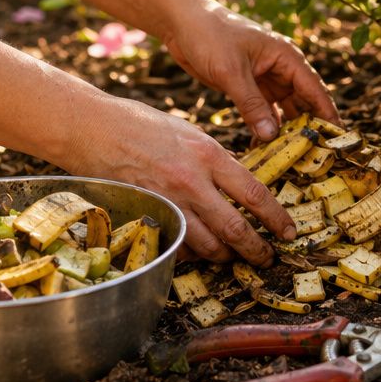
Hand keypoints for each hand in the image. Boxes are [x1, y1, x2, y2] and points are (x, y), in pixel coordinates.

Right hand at [69, 96, 295, 265]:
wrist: (92, 128)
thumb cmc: (140, 123)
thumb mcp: (188, 132)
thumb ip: (214, 158)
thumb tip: (237, 180)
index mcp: (208, 154)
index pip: (254, 193)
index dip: (276, 218)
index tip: (288, 231)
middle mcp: (192, 181)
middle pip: (235, 227)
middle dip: (257, 249)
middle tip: (268, 257)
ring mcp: (167, 201)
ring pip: (207, 244)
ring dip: (225, 256)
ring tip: (234, 257)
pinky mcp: (147, 215)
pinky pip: (177, 245)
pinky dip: (192, 253)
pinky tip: (199, 252)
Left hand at [164, 6, 339, 140]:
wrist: (181, 23)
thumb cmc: (210, 35)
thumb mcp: (231, 72)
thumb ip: (252, 104)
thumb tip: (272, 136)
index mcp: (285, 56)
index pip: (314, 88)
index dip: (327, 113)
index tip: (337, 137)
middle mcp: (280, 68)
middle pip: (302, 102)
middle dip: (306, 126)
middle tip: (312, 156)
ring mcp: (264, 78)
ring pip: (282, 109)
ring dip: (284, 130)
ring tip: (287, 157)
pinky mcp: (247, 87)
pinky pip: (262, 111)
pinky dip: (263, 127)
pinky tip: (262, 147)